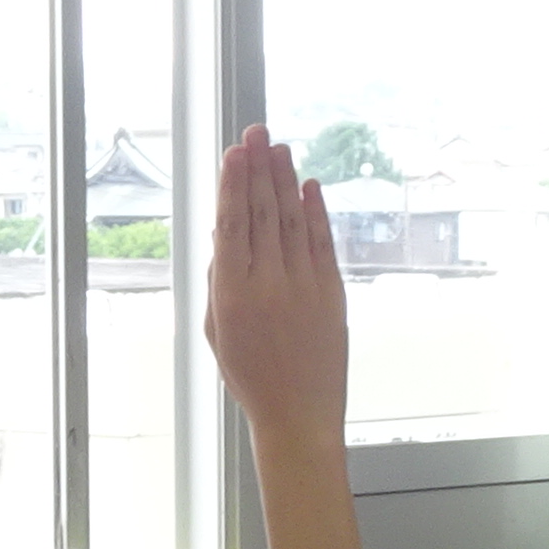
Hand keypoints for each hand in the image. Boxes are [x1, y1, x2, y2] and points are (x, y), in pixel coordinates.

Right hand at [201, 130, 351, 446]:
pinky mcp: (330, 293)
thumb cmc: (252, 378)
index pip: (231, 225)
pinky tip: (309, 185)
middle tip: (256, 132)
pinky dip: (315, 211)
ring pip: (292, 220)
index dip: (232, 184)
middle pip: (262, 212)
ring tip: (279, 147)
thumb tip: (222, 237)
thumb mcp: (217, 331)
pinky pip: (321, 243)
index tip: (233, 152)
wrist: (298, 416)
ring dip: (285, 180)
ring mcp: (303, 286)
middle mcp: (268, 284)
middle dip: (258, 168)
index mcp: (232, 294)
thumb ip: (218, 281)